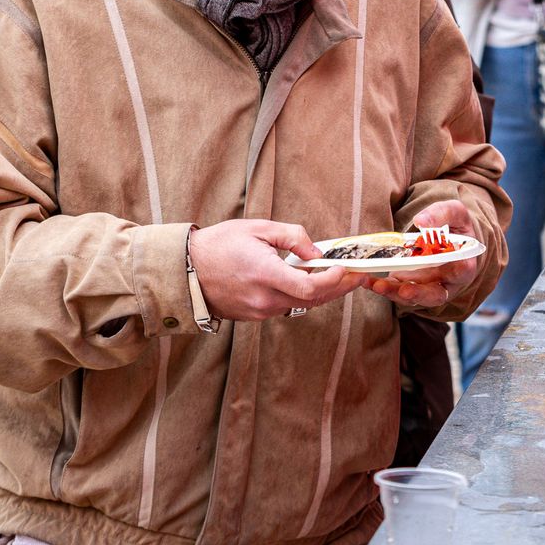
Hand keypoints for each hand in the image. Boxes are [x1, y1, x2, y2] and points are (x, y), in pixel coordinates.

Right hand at [187, 219, 366, 320]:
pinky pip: (286, 306)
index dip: (334, 280)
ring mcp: (259, 311)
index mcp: (265, 274)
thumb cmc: (220, 244)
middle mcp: (265, 298)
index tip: (346, 268)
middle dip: (339, 287)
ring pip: (300, 305)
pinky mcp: (255, 316)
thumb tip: (317, 252)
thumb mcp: (258, 228)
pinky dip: (302, 295)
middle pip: (313, 300)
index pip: (311, 287)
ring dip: (322, 292)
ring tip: (339, 277)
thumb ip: (292, 237)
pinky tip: (310, 282)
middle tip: (358, 276)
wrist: (187, 271)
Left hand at [362, 200, 482, 308]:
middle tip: (403, 291)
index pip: (462, 270)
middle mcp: (447, 281)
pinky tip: (367, 280)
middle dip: (418, 294)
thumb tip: (421, 221)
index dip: (454, 272)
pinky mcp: (411, 285)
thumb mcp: (454, 213)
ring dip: (394, 293)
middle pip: (435, 294)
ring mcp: (428, 286)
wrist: (448, 236)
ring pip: (413, 296)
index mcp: (463, 262)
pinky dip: (382, 287)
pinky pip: (396, 290)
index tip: (440, 266)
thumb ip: (441, 214)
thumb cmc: (454, 225)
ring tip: (377, 285)